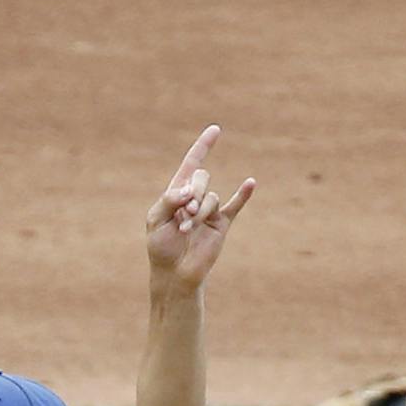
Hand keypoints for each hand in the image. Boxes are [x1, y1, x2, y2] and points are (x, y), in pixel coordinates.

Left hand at [144, 126, 255, 291]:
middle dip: (192, 193)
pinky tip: (250, 183)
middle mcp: (194, 198)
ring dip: (198, 212)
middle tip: (184, 214)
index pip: (191, 164)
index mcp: (177, 194)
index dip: (202, 146)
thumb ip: (168, 200)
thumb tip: (187, 190)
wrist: (175, 275)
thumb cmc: (161, 249)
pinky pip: (235, 206)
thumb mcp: (155, 221)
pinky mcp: (221, 225)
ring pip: (211, 197)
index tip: (215, 130)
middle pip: (201, 177)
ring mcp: (209, 211)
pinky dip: (243, 195)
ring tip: (187, 229)